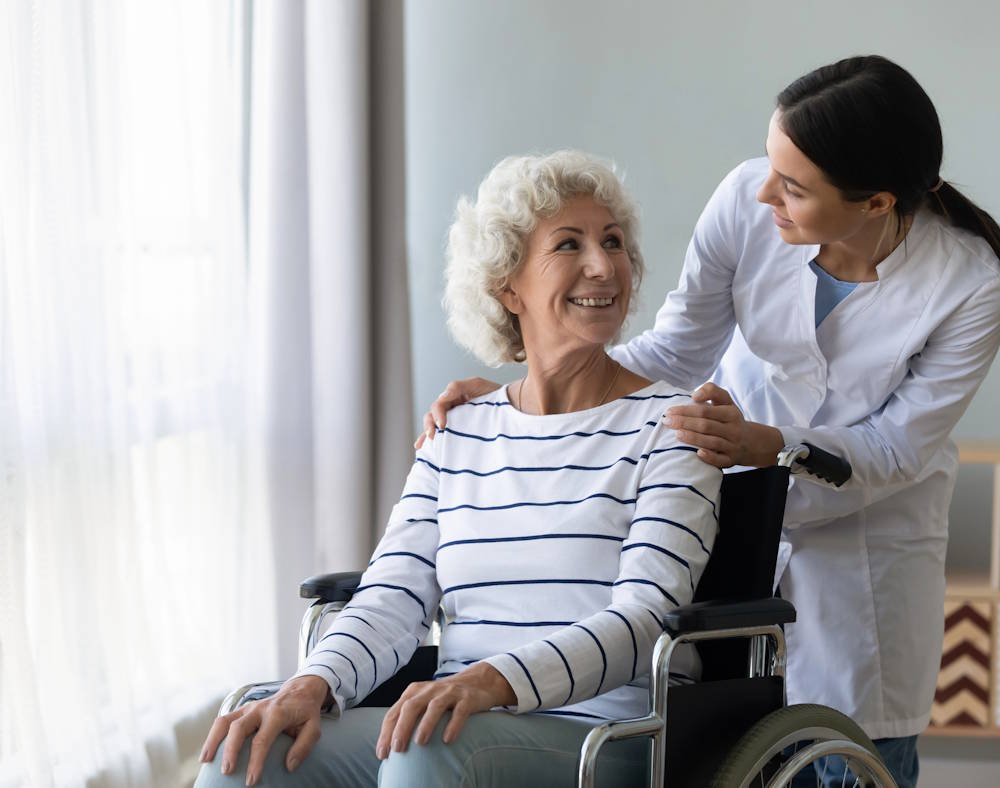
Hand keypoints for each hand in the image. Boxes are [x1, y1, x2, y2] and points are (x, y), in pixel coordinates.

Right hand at [199, 675, 329, 785]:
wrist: (300, 690)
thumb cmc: (306, 712)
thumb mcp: (314, 728)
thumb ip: (303, 746)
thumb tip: (289, 766)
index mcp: (278, 713)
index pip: (262, 739)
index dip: (255, 761)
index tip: (251, 780)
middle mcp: (260, 708)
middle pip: (238, 727)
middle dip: (230, 750)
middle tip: (227, 771)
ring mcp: (249, 707)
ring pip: (225, 720)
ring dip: (213, 740)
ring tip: (205, 760)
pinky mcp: (242, 709)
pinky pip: (223, 720)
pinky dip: (213, 735)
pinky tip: (208, 751)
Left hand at [376, 663, 514, 758]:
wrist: (478, 682)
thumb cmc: (444, 698)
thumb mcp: (423, 702)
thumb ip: (408, 717)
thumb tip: (391, 746)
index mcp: (414, 692)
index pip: (395, 712)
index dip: (386, 733)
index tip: (382, 754)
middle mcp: (429, 690)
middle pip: (411, 707)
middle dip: (402, 728)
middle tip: (397, 749)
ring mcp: (449, 692)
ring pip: (434, 706)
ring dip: (425, 724)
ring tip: (420, 743)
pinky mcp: (467, 698)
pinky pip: (460, 711)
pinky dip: (453, 725)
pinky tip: (448, 739)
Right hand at [414, 377, 500, 449]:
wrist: (513, 406)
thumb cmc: (495, 394)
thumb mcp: (477, 384)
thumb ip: (457, 387)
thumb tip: (441, 397)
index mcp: (452, 398)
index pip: (438, 405)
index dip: (437, 414)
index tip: (442, 425)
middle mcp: (450, 410)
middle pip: (431, 417)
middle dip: (429, 426)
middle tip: (433, 436)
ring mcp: (455, 423)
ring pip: (434, 427)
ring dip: (426, 435)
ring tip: (426, 445)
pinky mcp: (460, 434)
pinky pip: (442, 438)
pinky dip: (430, 443)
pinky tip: (423, 449)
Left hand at [664, 383, 783, 467]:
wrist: (751, 442)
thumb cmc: (729, 418)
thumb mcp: (726, 401)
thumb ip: (711, 390)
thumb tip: (695, 396)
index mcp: (731, 413)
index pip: (705, 411)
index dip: (686, 410)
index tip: (670, 411)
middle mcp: (733, 430)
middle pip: (706, 426)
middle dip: (684, 423)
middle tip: (666, 421)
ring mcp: (733, 446)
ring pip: (712, 442)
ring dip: (693, 438)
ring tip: (676, 434)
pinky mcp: (731, 460)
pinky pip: (721, 460)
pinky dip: (710, 457)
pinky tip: (697, 453)